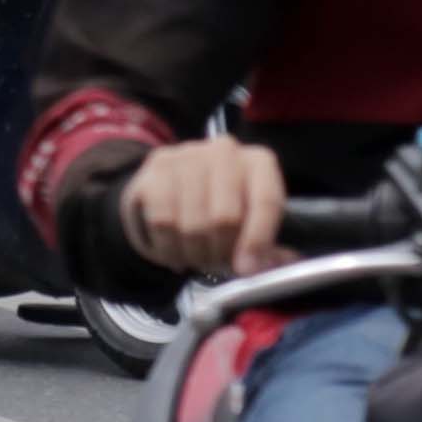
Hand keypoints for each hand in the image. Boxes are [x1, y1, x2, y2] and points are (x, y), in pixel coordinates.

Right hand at [119, 133, 288, 279]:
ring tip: (196, 256)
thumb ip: (265, 251)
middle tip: (216, 264)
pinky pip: (161, 221)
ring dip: (193, 253)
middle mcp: (224, 152)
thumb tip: (260, 268)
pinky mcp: (155, 167)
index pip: (265, 202)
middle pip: (225, 217)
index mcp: (259, 163)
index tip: (247, 270)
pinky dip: (168, 246)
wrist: (177, 186)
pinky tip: (173, 249)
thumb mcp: (251, 226)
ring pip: (191, 224)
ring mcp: (187, 155)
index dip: (257, 241)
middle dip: (220, 252)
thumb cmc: (221, 208)